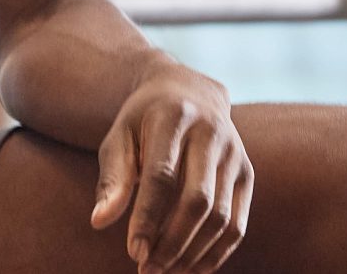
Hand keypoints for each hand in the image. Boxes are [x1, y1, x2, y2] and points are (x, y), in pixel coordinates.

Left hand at [91, 64, 252, 273]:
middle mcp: (211, 132)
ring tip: (164, 270)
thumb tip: (99, 221)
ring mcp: (234, 153)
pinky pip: (237, 223)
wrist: (189, 91)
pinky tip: (192, 268)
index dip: (147, 217)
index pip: (162, 176)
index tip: (134, 252)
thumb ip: (112, 178)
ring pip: (221, 217)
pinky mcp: (247, 172)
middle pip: (198, 200)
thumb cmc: (144, 120)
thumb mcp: (120, 136)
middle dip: (172, 242)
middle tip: (147, 269)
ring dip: (193, 253)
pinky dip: (217, 252)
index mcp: (174, 117)